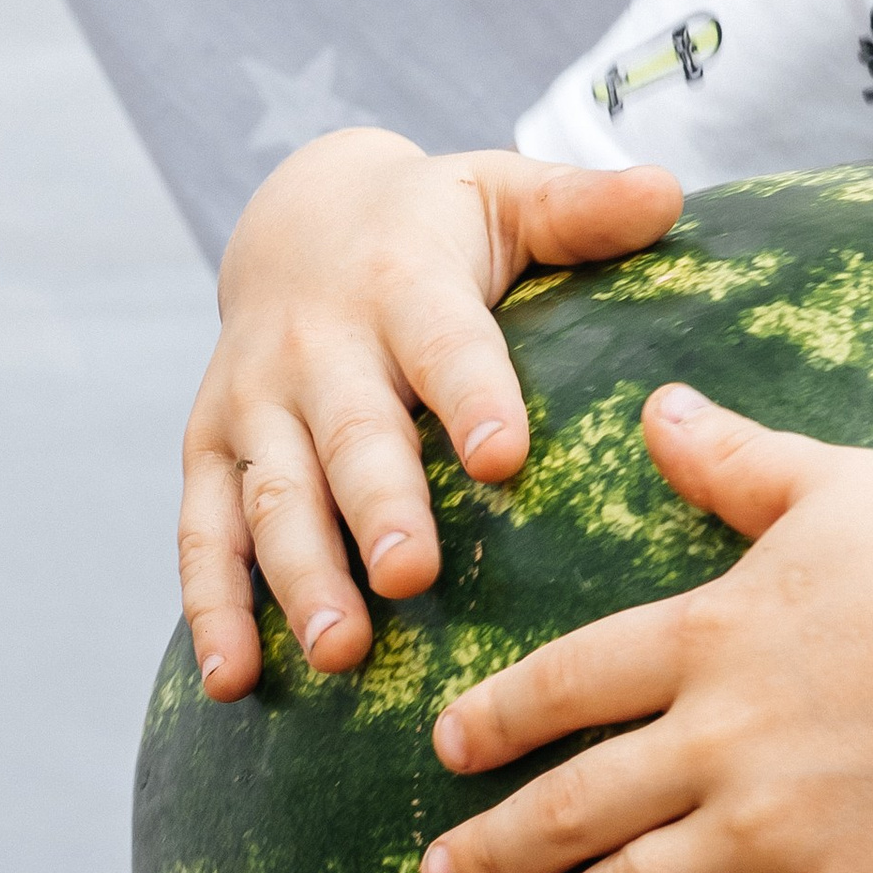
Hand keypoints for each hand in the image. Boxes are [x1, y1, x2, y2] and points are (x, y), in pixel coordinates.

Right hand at [180, 131, 682, 699]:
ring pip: (274, 496)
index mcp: (402, 281)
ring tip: (342, 651)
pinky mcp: (211, 449)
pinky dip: (212, 608)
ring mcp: (255, 403)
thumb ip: (582, 206)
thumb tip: (668, 191)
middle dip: (378, 506)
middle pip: (351, 433)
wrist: (300, 217)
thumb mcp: (508, 194)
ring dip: (301, 576)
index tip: (505, 457)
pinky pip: (203, 533)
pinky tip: (234, 682)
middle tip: (411, 576)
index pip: (444, 342)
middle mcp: (318, 345)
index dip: (473, 397)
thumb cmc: (438, 223)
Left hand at [418, 388, 872, 872]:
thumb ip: (733, 458)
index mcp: (711, 632)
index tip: (448, 749)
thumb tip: (657, 406)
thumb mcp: (834, 483)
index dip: (496, 721)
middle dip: (492, 851)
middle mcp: (720, 737)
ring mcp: (774, 827)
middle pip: (569, 807)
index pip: (565, 685)